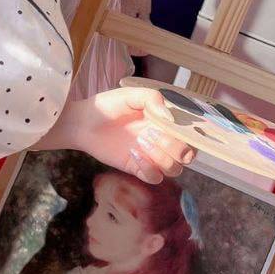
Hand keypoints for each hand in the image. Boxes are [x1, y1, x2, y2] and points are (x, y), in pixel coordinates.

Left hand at [61, 86, 196, 184]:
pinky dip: (149, 170)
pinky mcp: (138, 168)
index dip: (190, 136)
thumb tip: (169, 118)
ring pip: (174, 169)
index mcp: (166, 123)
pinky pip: (155, 178)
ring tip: (141, 142)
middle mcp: (163, 141)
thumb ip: (152, 99)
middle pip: (186, 155)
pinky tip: (134, 155)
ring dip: (162, 158)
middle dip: (176, 148)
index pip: (191, 135)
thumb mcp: (131, 95)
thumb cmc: (108, 106)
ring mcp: (151, 156)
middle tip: (152, 134)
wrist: (83, 122)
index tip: (174, 128)